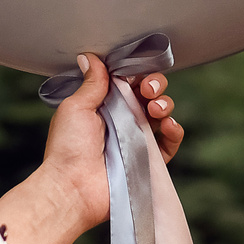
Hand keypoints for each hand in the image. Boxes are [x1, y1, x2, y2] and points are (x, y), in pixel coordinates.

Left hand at [39, 57, 184, 221]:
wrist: (73, 187)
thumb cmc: (68, 148)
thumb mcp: (75, 107)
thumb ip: (91, 82)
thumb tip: (90, 56)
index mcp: (103, 106)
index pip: (128, 82)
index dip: (136, 74)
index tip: (136, 73)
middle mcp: (122, 121)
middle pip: (149, 95)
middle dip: (155, 85)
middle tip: (148, 90)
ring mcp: (137, 140)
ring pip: (161, 114)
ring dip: (165, 104)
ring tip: (155, 108)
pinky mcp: (148, 160)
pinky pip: (170, 143)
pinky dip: (174, 131)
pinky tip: (169, 125)